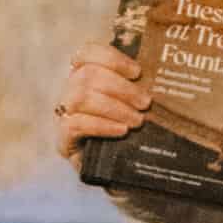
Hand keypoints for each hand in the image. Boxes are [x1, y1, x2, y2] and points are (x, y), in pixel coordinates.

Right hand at [53, 41, 149, 163]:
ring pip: (81, 97)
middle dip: (121, 87)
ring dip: (114, 107)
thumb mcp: (132, 105)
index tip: (137, 72)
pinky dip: (101, 125)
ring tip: (137, 120)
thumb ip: (138, 88)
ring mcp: (63, 114)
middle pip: (87, 75)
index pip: (87, 53)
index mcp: (85, 75)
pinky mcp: (62, 139)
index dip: (111, 58)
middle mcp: (70, 91)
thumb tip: (160, 75)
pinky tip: (121, 130)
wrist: (114, 169)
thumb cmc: (125, 129)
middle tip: (146, 103)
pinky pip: (75, 125)